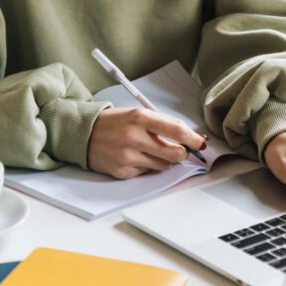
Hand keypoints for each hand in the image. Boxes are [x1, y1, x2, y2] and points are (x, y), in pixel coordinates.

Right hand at [87, 107, 207, 179]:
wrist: (84, 134)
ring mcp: (128, 156)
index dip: (193, 139)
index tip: (201, 143)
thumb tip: (191, 135)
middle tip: (181, 150)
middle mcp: (134, 137)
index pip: (176, 130)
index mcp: (140, 117)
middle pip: (175, 153)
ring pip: (164, 165)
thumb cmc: (115, 122)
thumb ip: (163, 123)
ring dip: (165, 160)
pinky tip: (136, 157)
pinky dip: (147, 166)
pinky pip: (147, 172)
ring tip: (151, 150)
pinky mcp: (122, 171)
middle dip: (182, 153)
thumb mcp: (138, 113)